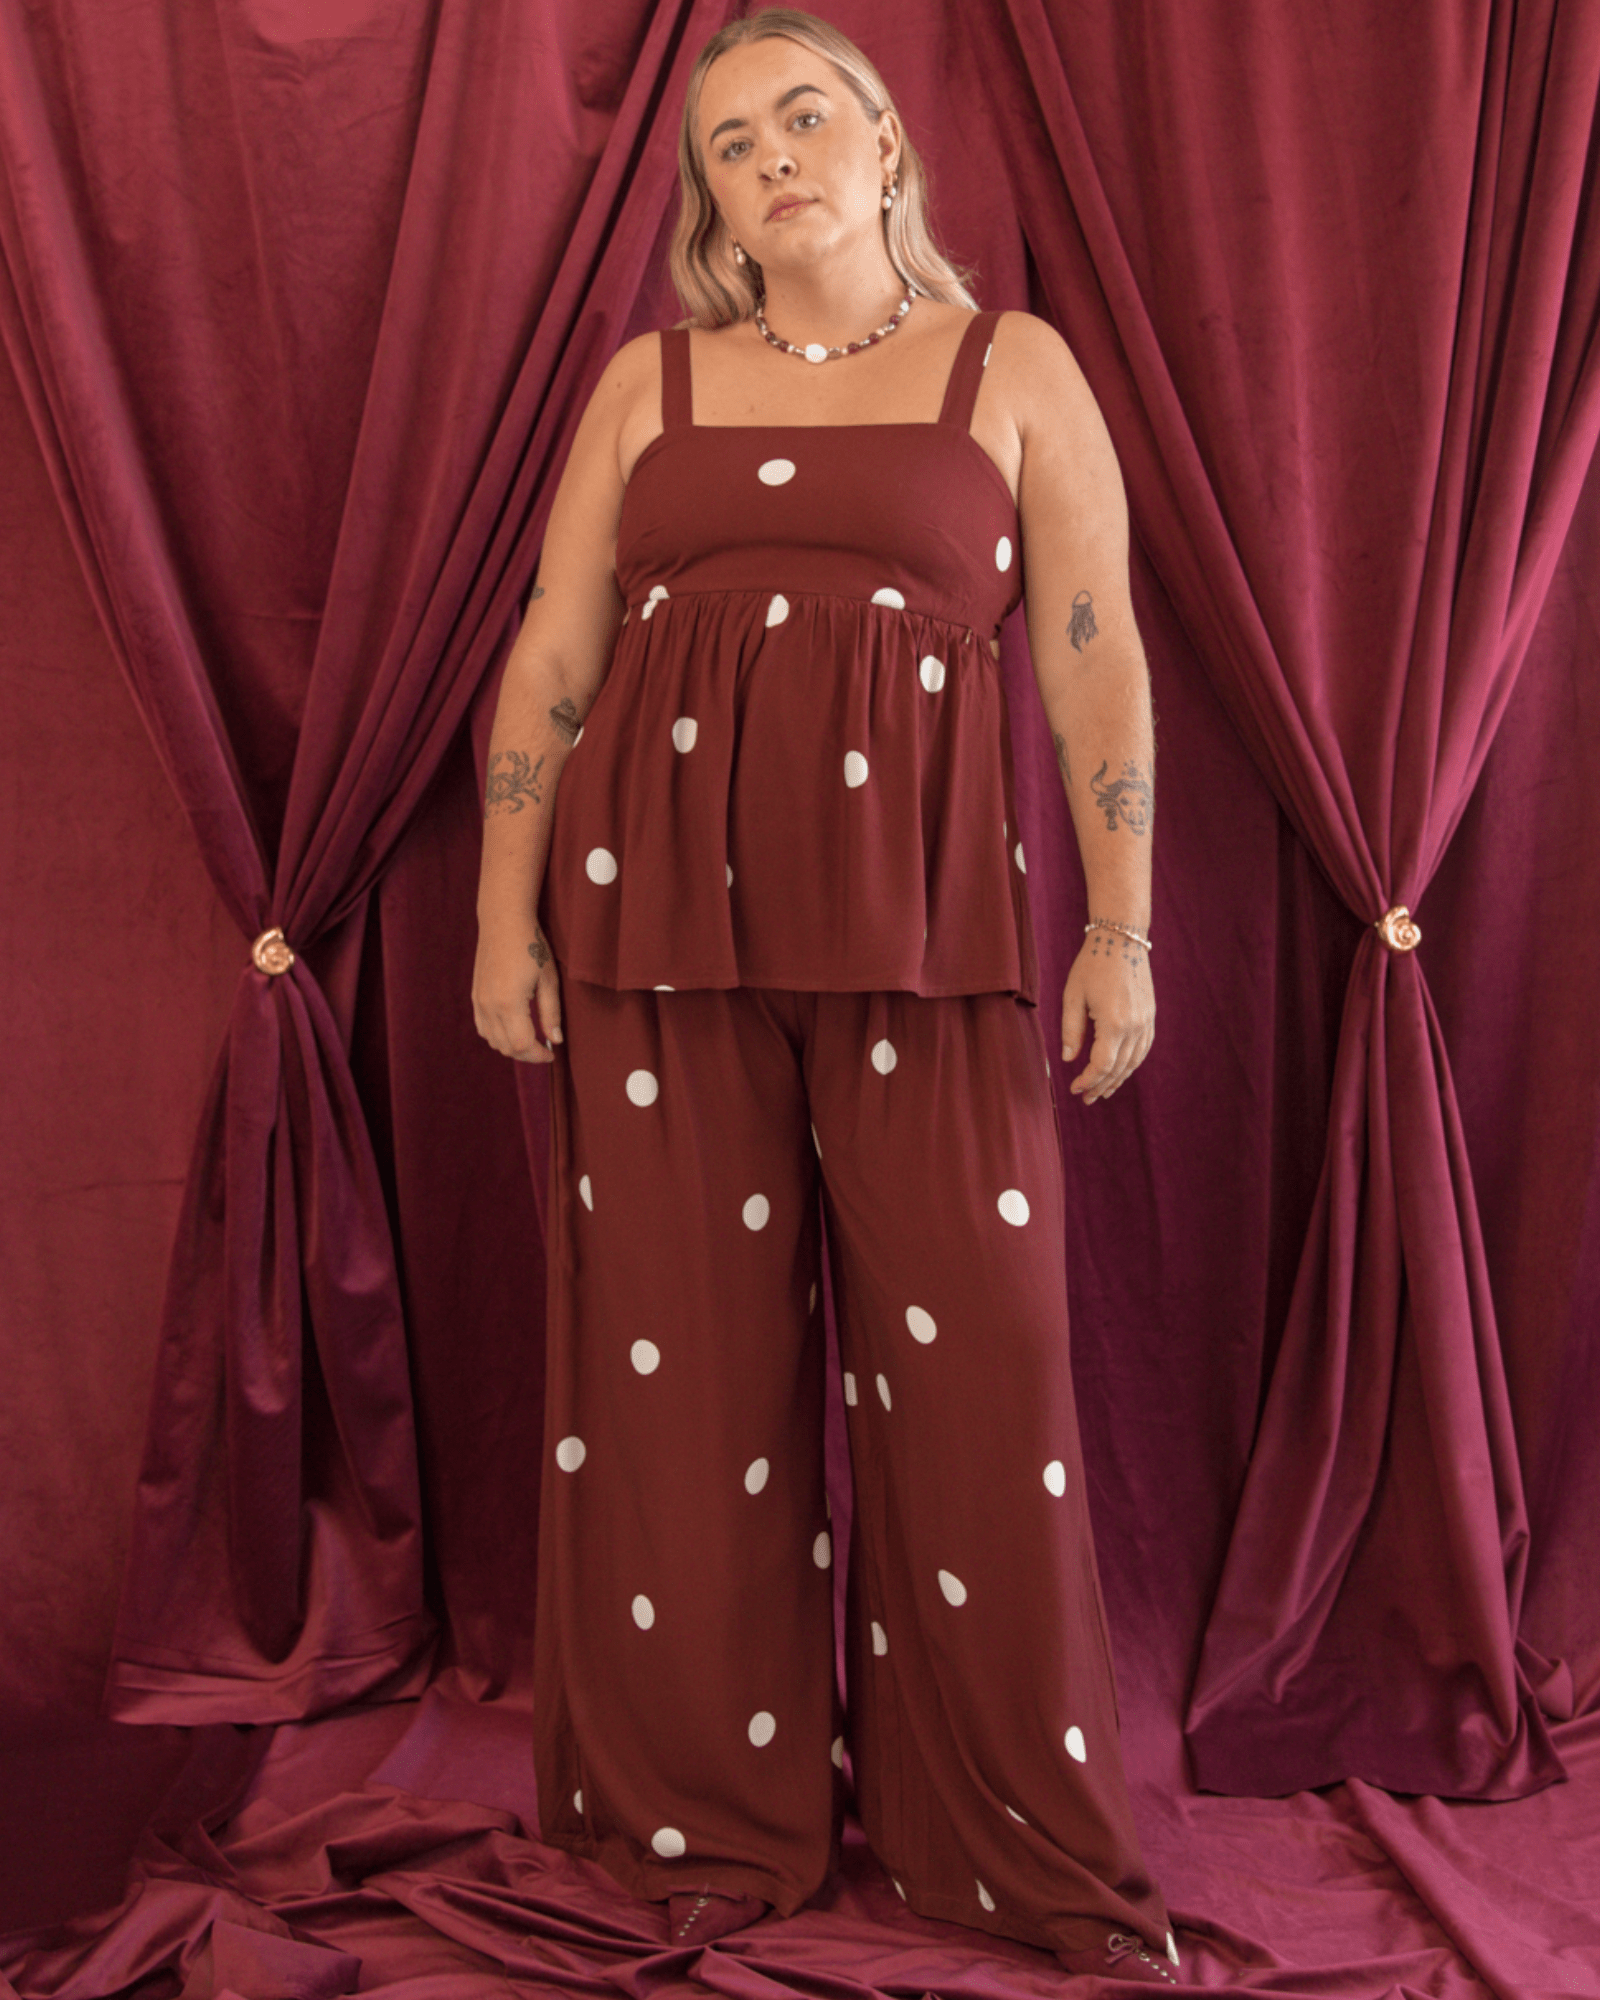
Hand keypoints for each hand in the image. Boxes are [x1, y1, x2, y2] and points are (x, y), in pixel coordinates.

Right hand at [473, 920, 563, 1062]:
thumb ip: (551, 1013)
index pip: (522, 1045)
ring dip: (512, 1047)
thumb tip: (556, 1040)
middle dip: (527, 1054)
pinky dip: (497, 1036)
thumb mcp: (549, 980)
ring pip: (493, 1041)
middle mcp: (489, 1006)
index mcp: (509, 1003)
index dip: (539, 1055)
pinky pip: (483, 1028)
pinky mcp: (475, 996)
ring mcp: (478, 1002)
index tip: (552, 1053)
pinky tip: (512, 1029)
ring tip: (531, 1039)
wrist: (503, 922)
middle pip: (507, 1047)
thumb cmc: (531, 946)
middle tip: (545, 1049)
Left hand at [1060, 930, 1153, 1103]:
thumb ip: (1071, 1030)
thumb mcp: (1073, 996)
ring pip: (1134, 1062)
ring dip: (1118, 1079)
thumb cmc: (1092, 965)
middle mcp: (1134, 1026)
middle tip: (1086, 1098)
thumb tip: (1069, 1059)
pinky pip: (1143, 1049)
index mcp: (1113, 1023)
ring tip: (1103, 1091)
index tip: (1075, 1089)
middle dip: (1101, 1086)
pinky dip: (1131, 1064)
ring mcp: (1146, 1022)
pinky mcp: (1151, 1017)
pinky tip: (1120, 1071)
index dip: (1088, 1081)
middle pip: (1119, 1068)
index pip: (1102, 1065)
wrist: (1121, 940)